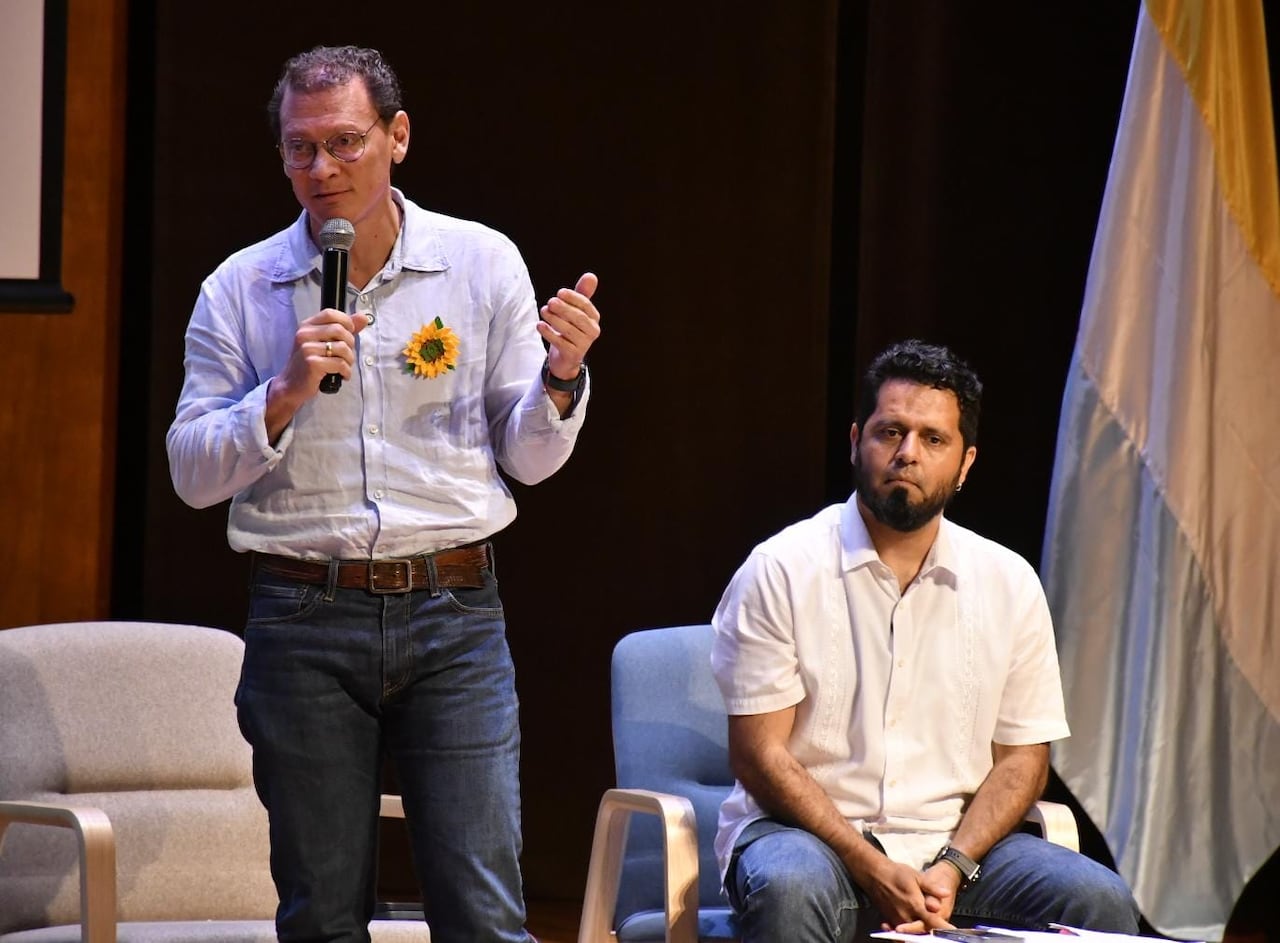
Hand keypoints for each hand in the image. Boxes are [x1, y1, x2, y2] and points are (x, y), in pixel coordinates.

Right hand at [264, 309, 370, 441]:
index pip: (330, 313)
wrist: (291, 386)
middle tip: (347, 355)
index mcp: (306, 326)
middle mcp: (304, 335)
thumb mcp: (322, 343)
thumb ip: (343, 329)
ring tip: (344, 367)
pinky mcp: (312, 364)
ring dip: (349, 359)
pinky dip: (346, 371)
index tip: (350, 333)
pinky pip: (340, 363)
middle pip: (340, 330)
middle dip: (350, 344)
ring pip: (343, 347)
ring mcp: (307, 349)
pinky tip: (342, 375)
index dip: (346, 321)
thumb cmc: (308, 364)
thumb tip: (363, 317)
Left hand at [538, 272, 600, 380]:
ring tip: (543, 311)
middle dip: (563, 308)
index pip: (585, 305)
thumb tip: (591, 276)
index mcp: (594, 318)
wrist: (565, 357)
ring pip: (569, 330)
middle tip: (550, 302)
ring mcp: (584, 345)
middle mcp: (592, 331)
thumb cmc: (570, 329)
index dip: (573, 298)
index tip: (559, 292)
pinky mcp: (573, 355)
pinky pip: (560, 342)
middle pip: (578, 318)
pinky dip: (549, 333)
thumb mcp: (576, 310)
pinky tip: (540, 325)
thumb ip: (582, 294)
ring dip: (554, 319)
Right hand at [863, 859, 955, 933]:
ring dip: (920, 933)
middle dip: (933, 933)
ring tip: (930, 933)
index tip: (953, 930)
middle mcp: (906, 915)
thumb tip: (946, 893)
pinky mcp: (890, 920)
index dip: (943, 927)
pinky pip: (901, 930)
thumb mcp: (916, 876)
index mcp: (915, 904)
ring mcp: (897, 919)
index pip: (932, 920)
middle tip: (942, 934)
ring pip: (912, 932)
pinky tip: (911, 930)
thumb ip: (931, 887)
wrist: (875, 874)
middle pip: (923, 930)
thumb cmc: (896, 873)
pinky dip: (907, 932)